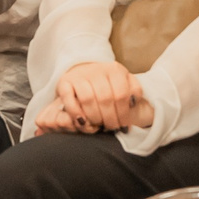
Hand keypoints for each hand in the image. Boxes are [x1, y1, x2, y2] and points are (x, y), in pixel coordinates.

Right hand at [34, 60, 153, 133]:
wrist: (85, 72)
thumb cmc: (108, 84)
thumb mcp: (125, 83)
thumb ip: (134, 91)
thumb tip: (133, 102)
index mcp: (115, 70)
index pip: (121, 94)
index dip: (123, 114)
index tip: (124, 126)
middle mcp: (97, 70)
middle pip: (105, 98)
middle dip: (110, 119)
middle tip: (111, 129)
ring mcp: (79, 75)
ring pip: (88, 99)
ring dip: (94, 117)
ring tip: (98, 127)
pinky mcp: (64, 81)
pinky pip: (68, 98)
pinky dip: (75, 112)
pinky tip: (82, 122)